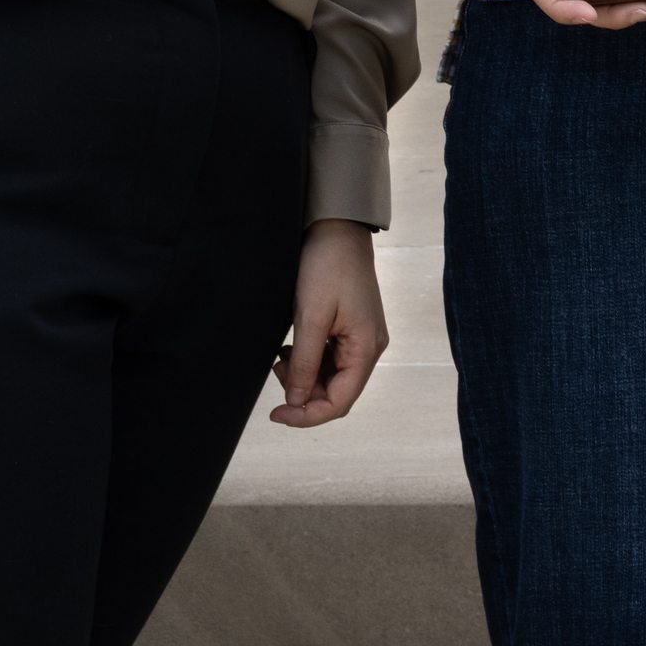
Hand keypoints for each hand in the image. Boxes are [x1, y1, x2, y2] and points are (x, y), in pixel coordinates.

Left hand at [271, 219, 387, 427]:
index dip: (307, 415)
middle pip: (337, 391)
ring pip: (332, 377)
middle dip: (303, 393)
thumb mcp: (310, 318)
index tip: (277, 414)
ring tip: (280, 358)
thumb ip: (304, 364)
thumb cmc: (327, 268)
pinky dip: (309, 361)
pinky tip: (291, 349)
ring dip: (304, 376)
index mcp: (366, 347)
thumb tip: (296, 402)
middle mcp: (370, 347)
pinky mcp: (352, 328)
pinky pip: (332, 359)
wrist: (337, 230)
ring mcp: (362, 337)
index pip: (340, 402)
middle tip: (275, 374)